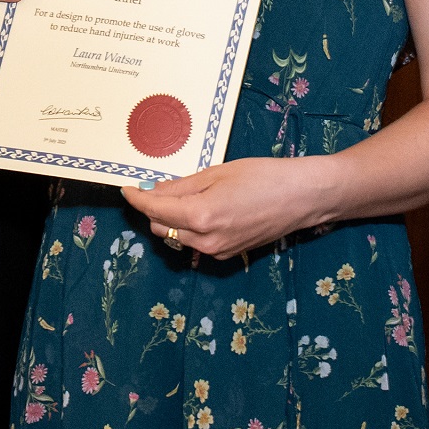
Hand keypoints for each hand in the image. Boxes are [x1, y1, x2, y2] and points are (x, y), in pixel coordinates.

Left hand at [121, 156, 340, 259]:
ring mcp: (216, 252)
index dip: (136, 198)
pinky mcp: (227, 255)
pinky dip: (190, 228)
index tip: (125, 188)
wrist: (302, 198)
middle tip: (156, 186)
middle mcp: (204, 241)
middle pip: (161, 227)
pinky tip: (202, 209)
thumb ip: (182, 185)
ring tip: (181, 195)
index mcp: (200, 216)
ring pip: (177, 237)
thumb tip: (153, 189)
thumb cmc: (263, 176)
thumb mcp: (218, 173)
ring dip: (171, 219)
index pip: (154, 209)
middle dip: (153, 208)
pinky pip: (196, 243)